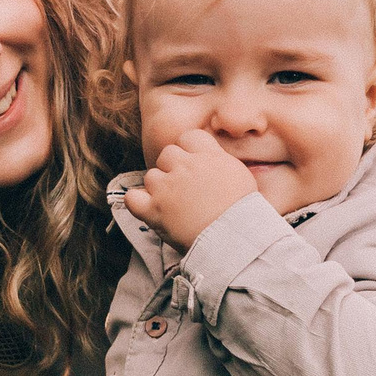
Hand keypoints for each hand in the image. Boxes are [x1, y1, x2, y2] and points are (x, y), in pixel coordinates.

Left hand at [122, 129, 259, 249]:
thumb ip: (219, 161)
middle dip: (173, 169)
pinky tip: (150, 210)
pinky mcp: (154, 210)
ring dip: (159, 189)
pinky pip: (132, 198)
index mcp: (208, 156)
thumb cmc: (244, 212)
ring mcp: (167, 187)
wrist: (234, 239)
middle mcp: (185, 166)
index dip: (189, 151)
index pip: (189, 137)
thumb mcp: (241, 176)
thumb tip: (209, 157)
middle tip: (185, 189)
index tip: (195, 165)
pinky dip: (137, 203)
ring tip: (174, 206)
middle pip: (167, 154)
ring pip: (151, 176)